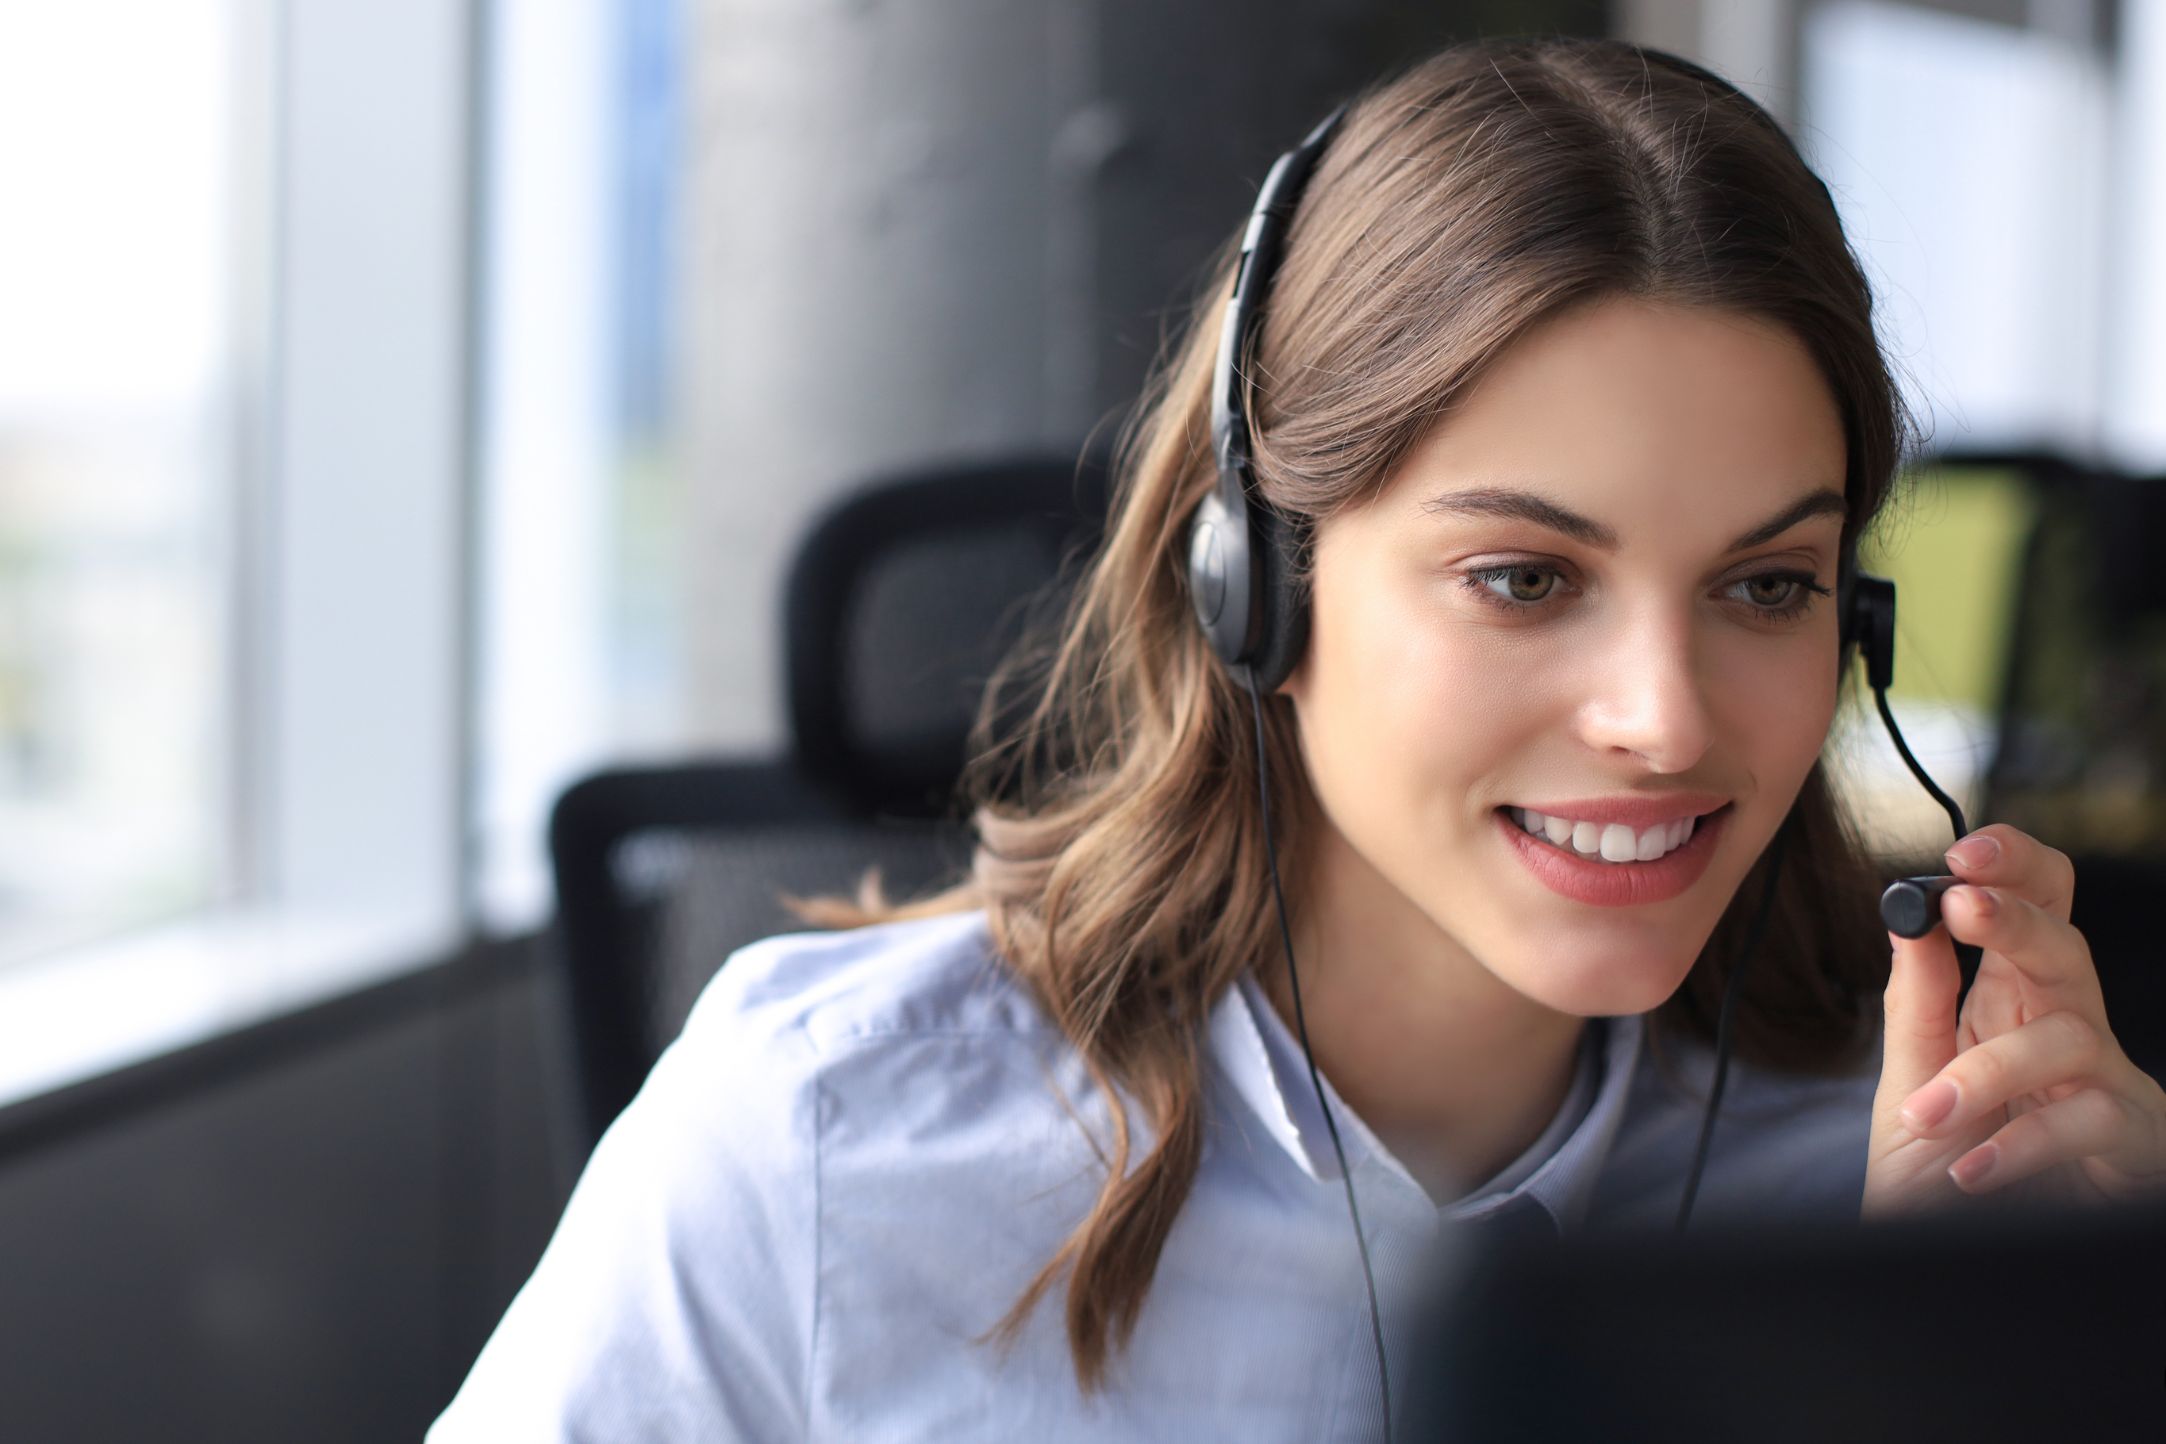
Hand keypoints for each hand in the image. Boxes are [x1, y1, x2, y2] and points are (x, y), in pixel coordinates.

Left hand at [1863, 823, 2165, 1217]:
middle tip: (1960, 903)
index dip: (2014, 869)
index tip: (1963, 854)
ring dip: (1987, 1072)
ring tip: (1929, 1117)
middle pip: (2066, 947)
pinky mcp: (2133, 1145)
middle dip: (2019, 916)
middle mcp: (2065, 1033)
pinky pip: (2089, 1121)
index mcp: (2009, 1005)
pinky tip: (1971, 1168)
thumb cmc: (1939, 1179)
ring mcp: (2106, 1087)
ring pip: (2070, 1036)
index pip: (2033, 909)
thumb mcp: (1911, 1086)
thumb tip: (1907, 912)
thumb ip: (1916, 1004)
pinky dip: (2022, 1143)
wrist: (1944, 1266)